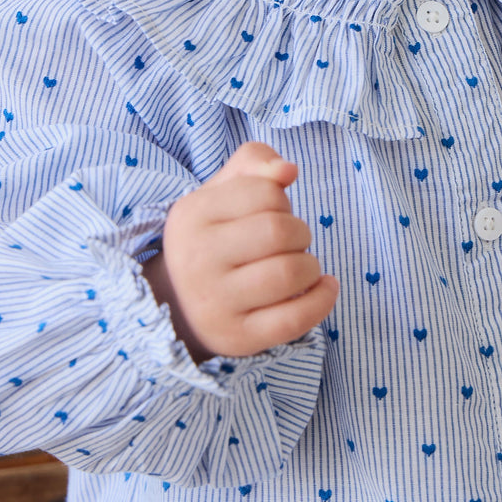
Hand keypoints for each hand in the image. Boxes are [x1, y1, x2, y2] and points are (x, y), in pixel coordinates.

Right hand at [148, 140, 338, 360]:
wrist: (177, 305)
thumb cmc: (213, 238)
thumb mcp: (221, 192)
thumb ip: (254, 163)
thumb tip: (288, 169)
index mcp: (191, 215)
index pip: (265, 192)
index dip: (281, 199)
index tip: (271, 212)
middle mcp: (197, 260)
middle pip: (280, 232)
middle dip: (300, 232)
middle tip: (292, 242)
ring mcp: (215, 303)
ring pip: (291, 273)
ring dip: (311, 266)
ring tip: (302, 268)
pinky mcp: (238, 338)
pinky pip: (296, 318)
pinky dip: (323, 299)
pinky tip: (324, 287)